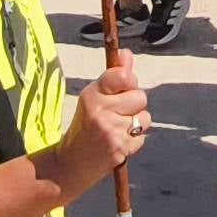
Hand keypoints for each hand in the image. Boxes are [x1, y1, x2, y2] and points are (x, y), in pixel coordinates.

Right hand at [59, 63, 152, 184]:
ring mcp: (112, 131)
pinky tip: (118, 141)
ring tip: (118, 127)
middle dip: (134, 104)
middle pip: (140, 96)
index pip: (123, 76)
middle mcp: (101, 111)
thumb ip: (114, 76)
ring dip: (136, 123)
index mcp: (92, 95)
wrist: (71, 163)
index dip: (129, 80)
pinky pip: (142, 137)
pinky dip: (134, 140)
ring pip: (145, 117)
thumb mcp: (93, 98)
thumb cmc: (85, 125)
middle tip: (119, 112)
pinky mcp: (121, 149)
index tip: (124, 86)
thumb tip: (127, 54)